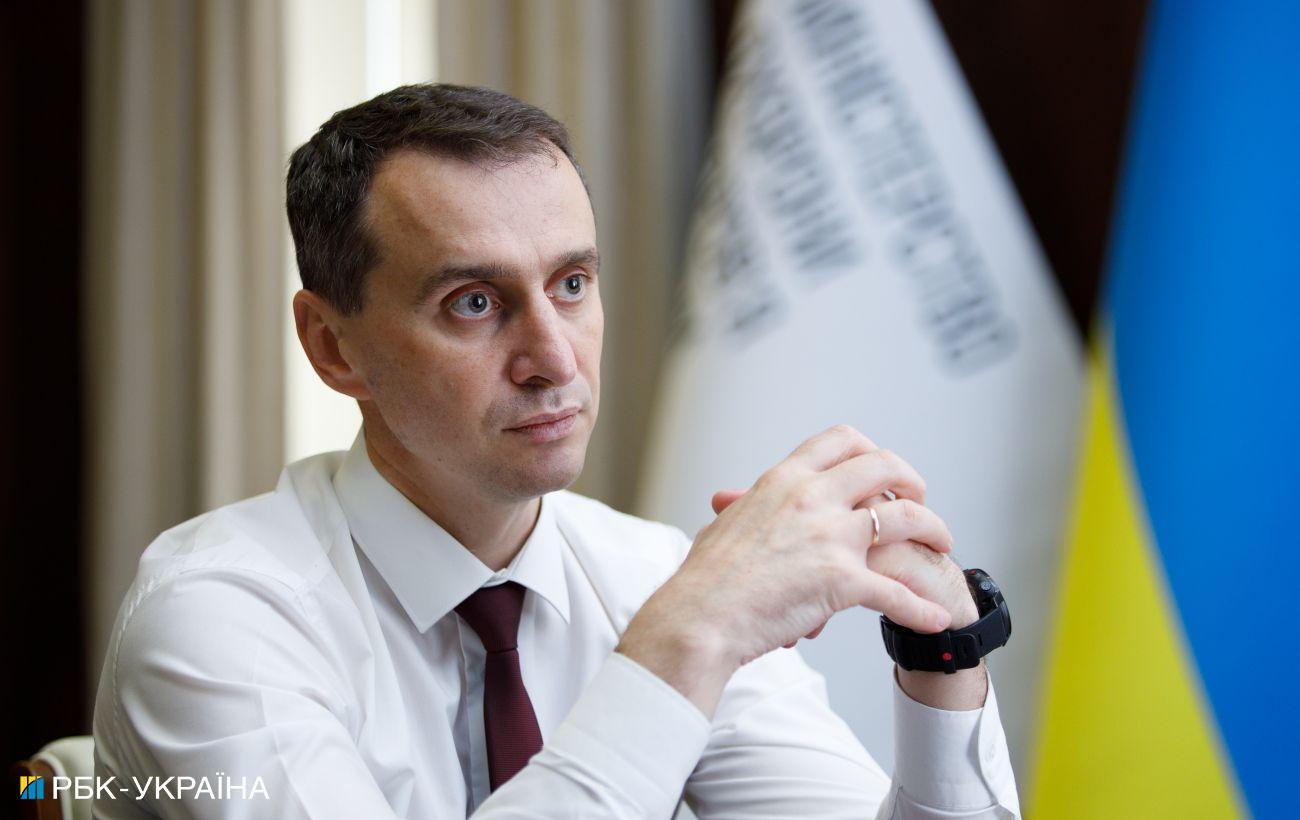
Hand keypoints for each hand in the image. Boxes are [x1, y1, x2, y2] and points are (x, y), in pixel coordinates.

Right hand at [618, 425, 955, 703]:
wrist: (698, 618)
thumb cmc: (702, 581)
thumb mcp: (723, 526)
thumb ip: (741, 509)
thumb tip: (730, 505)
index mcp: (783, 480)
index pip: (840, 441)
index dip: (869, 451)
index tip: (878, 471)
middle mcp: (811, 497)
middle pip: (884, 466)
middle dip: (911, 480)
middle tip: (918, 499)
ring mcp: (830, 536)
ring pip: (906, 519)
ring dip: (933, 529)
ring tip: (943, 545)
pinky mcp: (842, 580)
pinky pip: (898, 592)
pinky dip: (922, 608)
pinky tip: (936, 620)